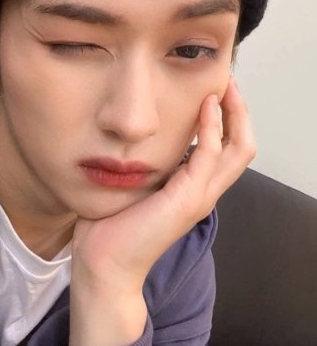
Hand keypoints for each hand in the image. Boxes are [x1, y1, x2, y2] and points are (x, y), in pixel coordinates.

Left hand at [71, 76, 255, 295]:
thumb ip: (143, 161)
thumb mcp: (133, 184)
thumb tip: (130, 135)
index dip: (228, 119)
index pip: (227, 149)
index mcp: (193, 189)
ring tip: (224, 87)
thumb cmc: (111, 226)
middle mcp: (204, 192)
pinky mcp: (187, 198)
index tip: (214, 90)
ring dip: (234, 114)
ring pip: (239, 149)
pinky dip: (212, 127)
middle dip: (240, 111)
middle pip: (243, 146)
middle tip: (227, 82)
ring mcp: (199, 196)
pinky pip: (210, 154)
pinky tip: (205, 106)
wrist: (103, 263)